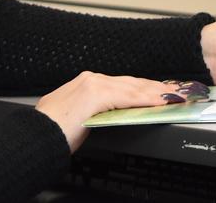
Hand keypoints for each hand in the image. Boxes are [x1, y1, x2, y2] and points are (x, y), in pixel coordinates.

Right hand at [35, 72, 195, 151]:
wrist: (36, 135)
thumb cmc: (52, 132)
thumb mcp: (78, 118)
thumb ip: (96, 112)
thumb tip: (110, 117)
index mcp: (87, 83)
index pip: (124, 84)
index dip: (145, 87)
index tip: (162, 90)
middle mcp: (91, 79)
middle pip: (133, 83)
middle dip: (157, 88)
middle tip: (178, 91)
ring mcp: (94, 84)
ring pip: (134, 88)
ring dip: (158, 92)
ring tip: (177, 96)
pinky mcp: (96, 94)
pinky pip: (129, 97)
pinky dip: (147, 99)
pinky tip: (161, 102)